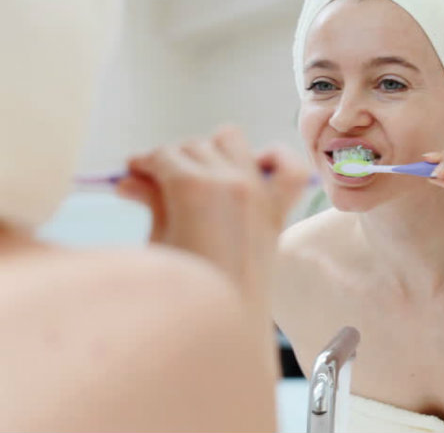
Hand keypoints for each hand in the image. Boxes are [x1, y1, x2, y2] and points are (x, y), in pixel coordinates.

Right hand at [116, 127, 308, 314]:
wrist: (225, 327)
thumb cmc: (185, 289)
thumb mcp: (159, 241)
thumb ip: (151, 201)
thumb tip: (130, 180)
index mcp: (195, 188)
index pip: (163, 155)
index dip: (143, 163)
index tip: (134, 175)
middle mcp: (231, 181)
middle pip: (192, 146)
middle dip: (170, 159)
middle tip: (155, 183)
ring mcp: (259, 192)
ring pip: (231, 139)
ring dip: (212, 150)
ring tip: (197, 175)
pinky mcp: (277, 209)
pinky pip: (289, 167)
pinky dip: (274, 159)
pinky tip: (254, 167)